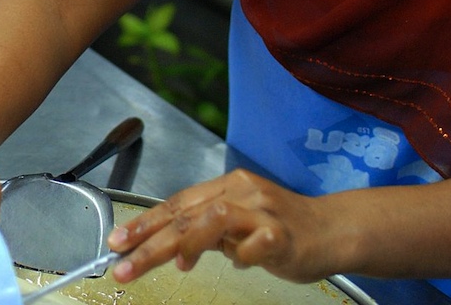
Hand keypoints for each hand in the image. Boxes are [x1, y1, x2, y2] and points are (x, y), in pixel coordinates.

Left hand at [108, 169, 336, 285]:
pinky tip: (238, 262)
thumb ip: (207, 232)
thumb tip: (173, 249)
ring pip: (213, 219)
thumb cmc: (282, 227)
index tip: (117, 241)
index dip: (145, 222)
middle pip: (186, 213)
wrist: (333, 229)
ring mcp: (262, 210)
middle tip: (122, 262)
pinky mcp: (282, 233)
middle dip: (149, 239)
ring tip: (174, 265)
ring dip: (186, 244)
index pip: (177, 203)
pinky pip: (252, 245)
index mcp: (226, 185)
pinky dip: (239, 256)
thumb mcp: (238, 223)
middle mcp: (241, 190)